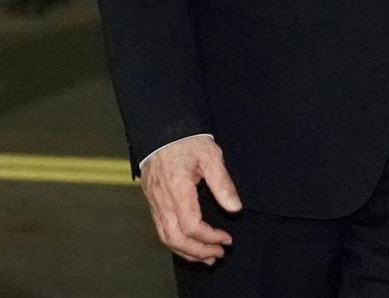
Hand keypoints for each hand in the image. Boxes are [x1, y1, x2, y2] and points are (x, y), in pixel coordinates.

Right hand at [139, 136, 240, 264]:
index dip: (210, 237)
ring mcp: (154, 203)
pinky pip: (161, 229)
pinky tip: (190, 245)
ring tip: (207, 258)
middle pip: (175, 238)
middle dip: (197, 251)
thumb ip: (223, 184)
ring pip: (165, 237)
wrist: (163, 131)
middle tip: (218, 255)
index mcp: (177, 190)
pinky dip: (177, 242)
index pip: (191, 225)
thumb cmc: (188, 142)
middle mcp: (162, 200)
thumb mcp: (212, 157)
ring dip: (186, 251)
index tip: (227, 239)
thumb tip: (235, 208)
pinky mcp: (153, 202)